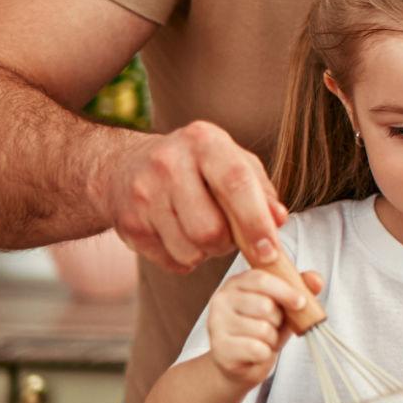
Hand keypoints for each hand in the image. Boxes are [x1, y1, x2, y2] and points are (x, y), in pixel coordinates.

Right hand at [96, 119, 288, 273]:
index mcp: (204, 141)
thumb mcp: (232, 161)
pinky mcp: (128, 224)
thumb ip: (261, 190)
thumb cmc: (195, 165)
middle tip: (229, 235)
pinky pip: (169, 261)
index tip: (269, 251)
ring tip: (203, 232)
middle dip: (228, 243)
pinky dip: (184, 259)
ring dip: (206, 253)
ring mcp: (144, 194)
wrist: (124, 166)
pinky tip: (180, 236)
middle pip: (210, 229)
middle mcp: (169, 163)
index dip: (256, 222)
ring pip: (189, 251)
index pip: (235, 183)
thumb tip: (278, 220)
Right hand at [205, 268, 322, 389]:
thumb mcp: (284, 305)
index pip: (260, 279)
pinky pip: (256, 349)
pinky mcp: (220, 348)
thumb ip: (300, 288)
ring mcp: (217, 324)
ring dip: (272, 338)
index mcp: (238, 283)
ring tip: (263, 339)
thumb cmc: (263, 328)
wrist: (242, 362)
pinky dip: (264, 353)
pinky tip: (256, 352)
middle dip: (278, 319)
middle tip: (272, 325)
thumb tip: (316, 280)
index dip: (284, 290)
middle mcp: (221, 299)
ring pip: (262, 329)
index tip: (301, 302)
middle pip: (264, 305)